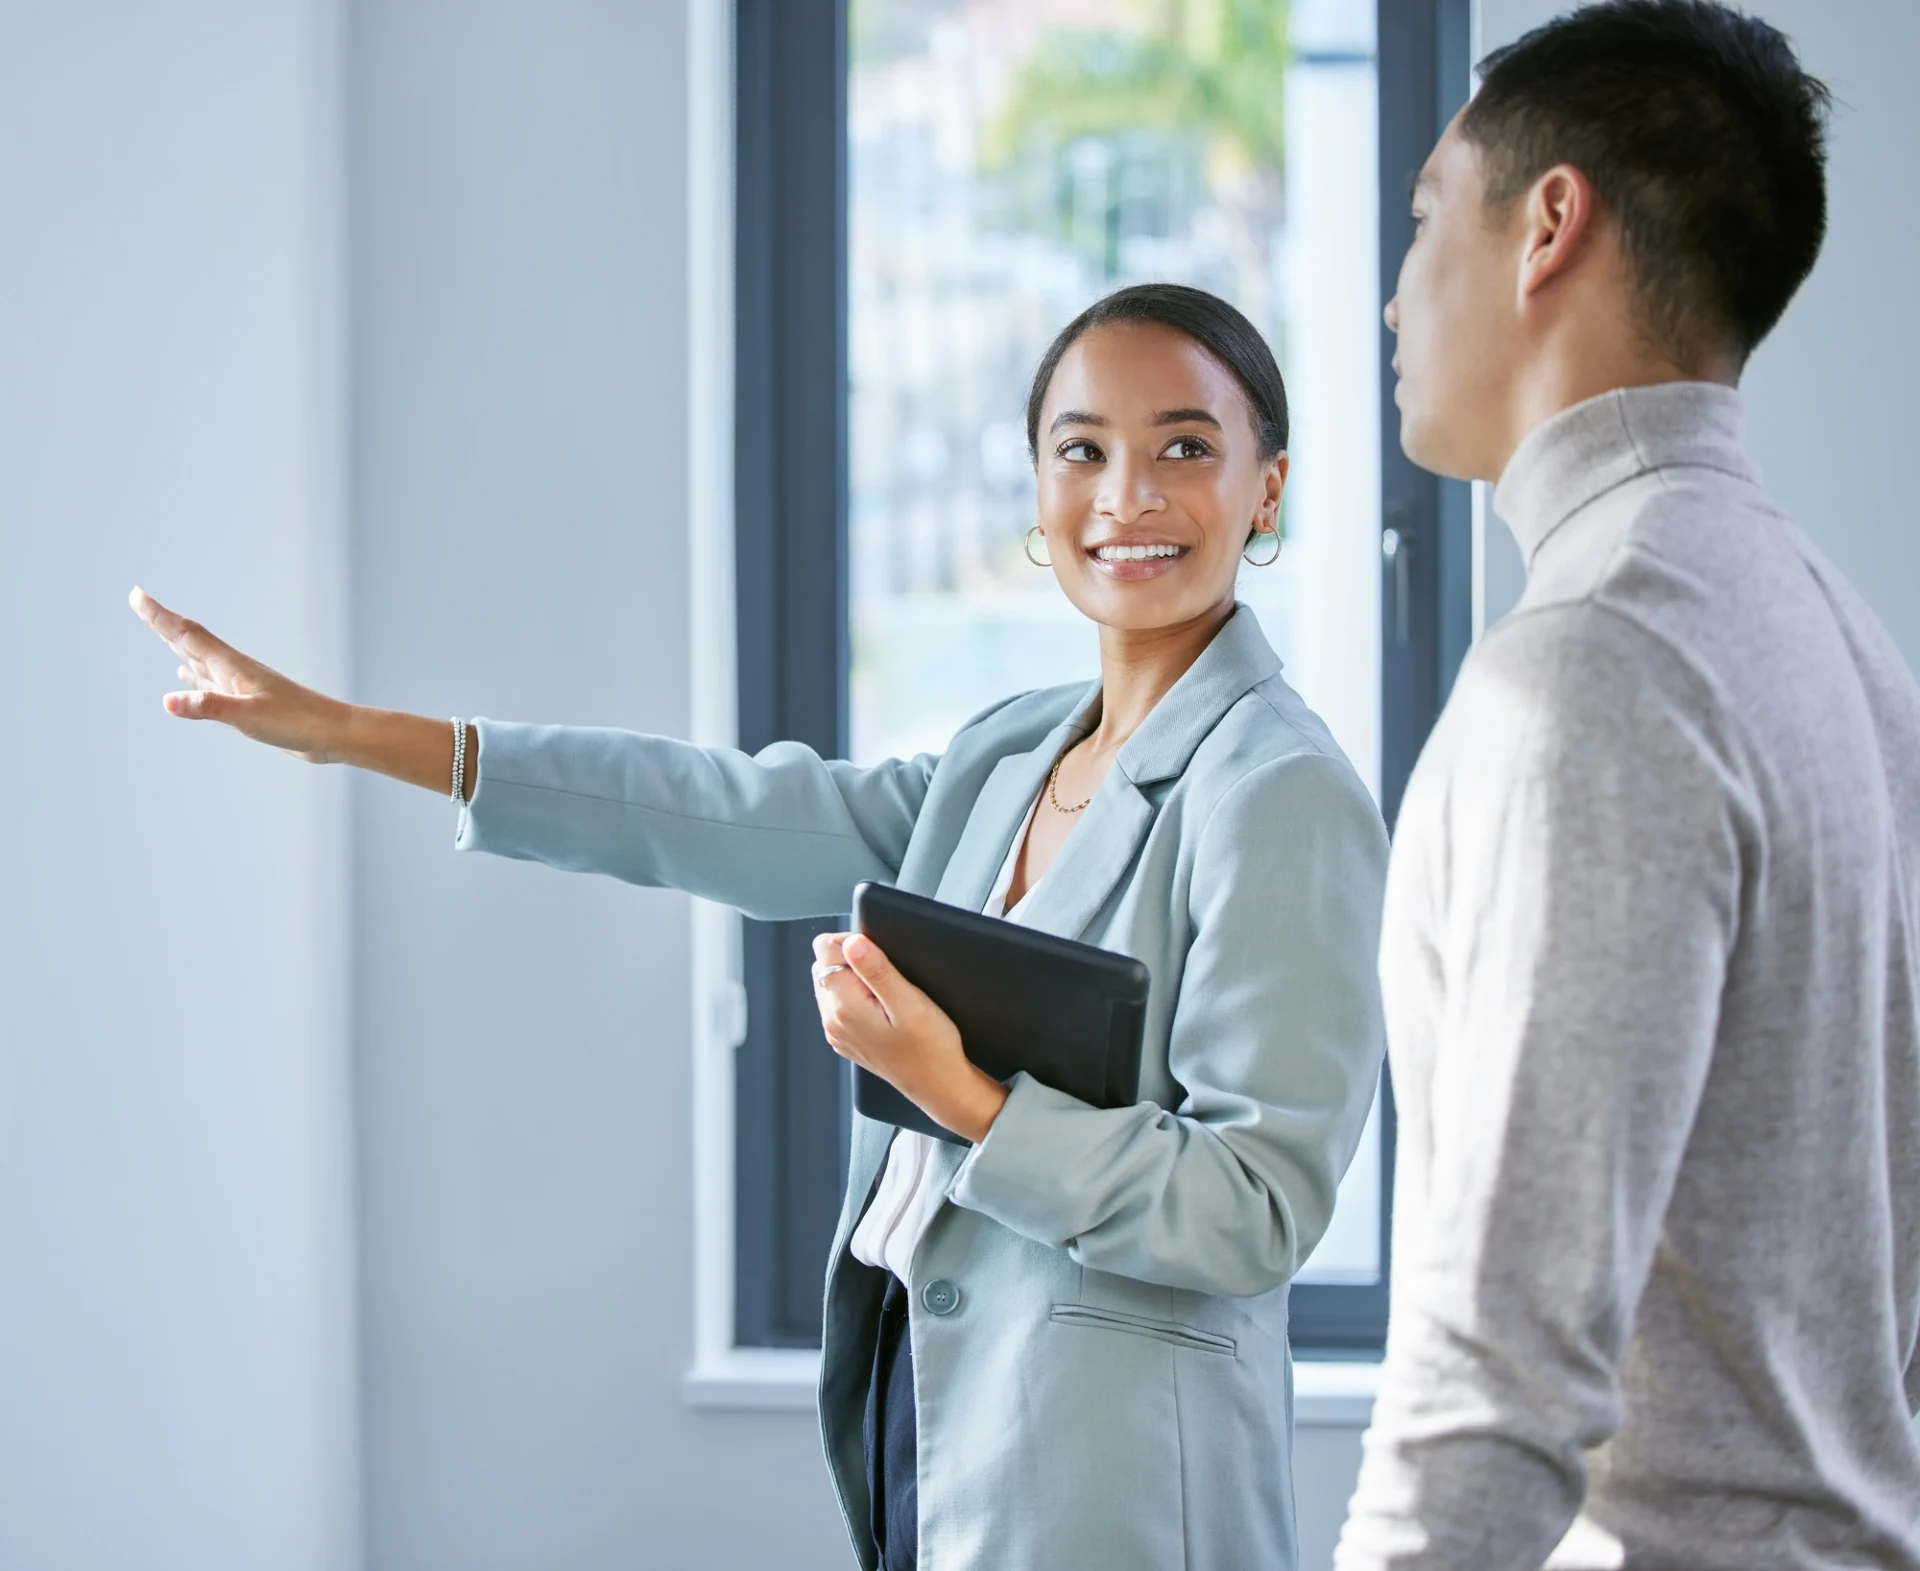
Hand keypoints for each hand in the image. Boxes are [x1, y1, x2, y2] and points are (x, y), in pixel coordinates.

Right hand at [129, 587, 347, 760]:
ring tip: (162, 634)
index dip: (159, 616)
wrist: (333, 734)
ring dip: (178, 646)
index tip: (136, 595)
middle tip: (139, 603)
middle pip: (191, 640)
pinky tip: (188, 677)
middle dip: (163, 623)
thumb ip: (209, 707)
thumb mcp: (248, 717)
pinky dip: (195, 675)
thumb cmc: (297, 724)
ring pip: (201, 659)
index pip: (187, 635)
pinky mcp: (250, 702)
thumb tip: (167, 701)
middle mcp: (234, 671)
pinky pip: (212, 682)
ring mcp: (242, 685)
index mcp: (231, 667)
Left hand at [812, 931, 1008, 1143]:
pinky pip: (839, 1004)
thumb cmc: (931, 1047)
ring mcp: (837, 1032)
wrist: (938, 1085)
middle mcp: (832, 1020)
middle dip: (851, 960)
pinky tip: (882, 1009)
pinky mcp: (845, 1039)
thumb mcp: (910, 1003)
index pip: (825, 949)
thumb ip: (877, 971)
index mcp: (844, 1007)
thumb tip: (852, 942)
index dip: (852, 941)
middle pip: (824, 964)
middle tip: (887, 977)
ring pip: (830, 982)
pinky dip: (855, 997)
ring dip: (853, 979)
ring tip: (886, 995)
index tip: (878, 954)